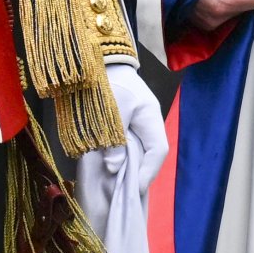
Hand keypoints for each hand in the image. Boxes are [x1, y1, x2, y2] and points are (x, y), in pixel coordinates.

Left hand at [105, 65, 169, 189]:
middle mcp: (147, 122)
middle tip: (127, 192)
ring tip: (119, 186)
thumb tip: (113, 167)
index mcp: (150, 116)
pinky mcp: (123, 125)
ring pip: (138, 152)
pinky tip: (111, 170)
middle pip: (149, 155)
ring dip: (128, 168)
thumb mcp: (110, 111)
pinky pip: (126, 147)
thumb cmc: (106, 81)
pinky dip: (119, 159)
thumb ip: (113, 139)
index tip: (137, 188)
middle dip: (139, 174)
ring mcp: (136, 123)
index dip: (149, 172)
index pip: (158, 150)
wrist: (95, 59)